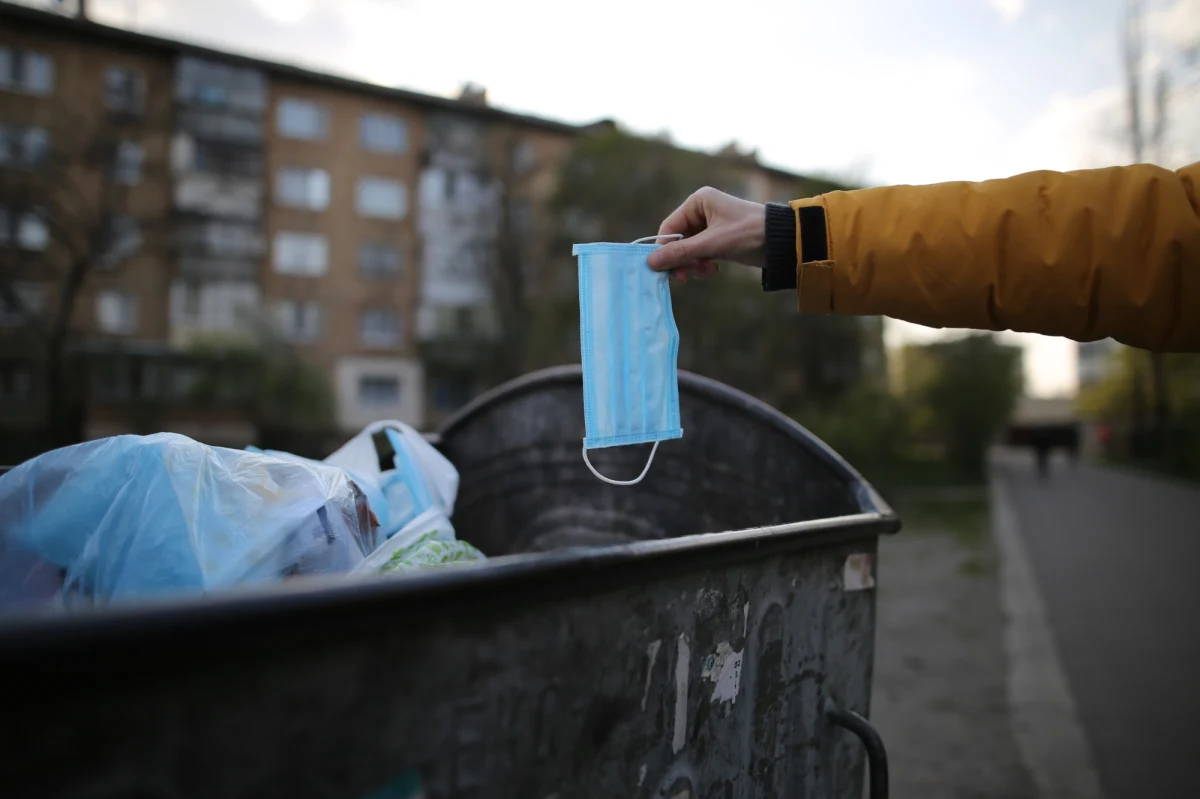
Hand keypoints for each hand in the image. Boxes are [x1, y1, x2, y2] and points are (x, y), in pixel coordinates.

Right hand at [648, 187, 765, 282]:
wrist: (782, 242)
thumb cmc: (748, 234)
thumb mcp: (712, 244)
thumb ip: (681, 253)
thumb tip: (651, 262)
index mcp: (698, 201)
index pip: (669, 228)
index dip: (664, 249)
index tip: (663, 270)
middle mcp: (701, 210)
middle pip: (678, 240)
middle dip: (682, 259)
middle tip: (685, 277)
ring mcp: (710, 225)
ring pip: (688, 250)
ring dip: (693, 264)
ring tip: (706, 272)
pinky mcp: (717, 239)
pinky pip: (700, 254)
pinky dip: (702, 264)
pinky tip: (713, 269)